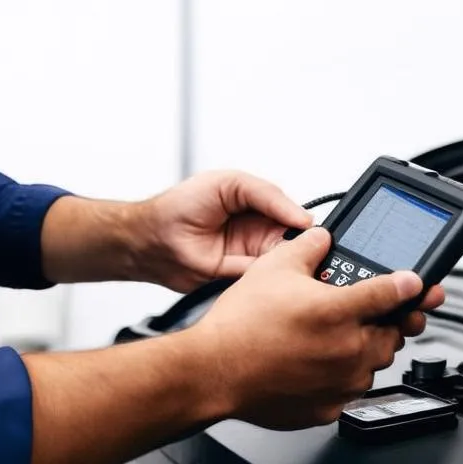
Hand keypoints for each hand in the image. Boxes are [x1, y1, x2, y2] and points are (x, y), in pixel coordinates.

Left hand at [132, 170, 313, 291]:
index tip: (313, 230)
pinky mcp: (237, 278)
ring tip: (284, 259)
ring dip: (284, 264)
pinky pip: (259, 280)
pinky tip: (265, 272)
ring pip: (279, 264)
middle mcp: (257, 232)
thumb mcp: (229, 183)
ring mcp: (248, 256)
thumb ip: (267, 194)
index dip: (304, 224)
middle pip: (292, 242)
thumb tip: (301, 215)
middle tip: (307, 249)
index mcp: (259, 206)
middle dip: (301, 247)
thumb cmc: (181, 203)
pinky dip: (265, 279)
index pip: (293, 216)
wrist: (150, 237)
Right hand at [188, 228, 444, 429]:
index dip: (412, 286)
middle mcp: (349, 350)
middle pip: (394, 333)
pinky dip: (345, 375)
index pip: (395, 293)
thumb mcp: (274, 265)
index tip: (420, 285)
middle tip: (384, 311)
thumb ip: (308, 246)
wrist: (214, 372)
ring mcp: (341, 384)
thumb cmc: (240, 325)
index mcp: (340, 312)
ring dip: (369, 348)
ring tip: (344, 335)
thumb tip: (322, 237)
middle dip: (392, 320)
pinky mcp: (329, 408)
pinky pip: (351, 390)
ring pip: (375, 364)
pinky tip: (323, 362)